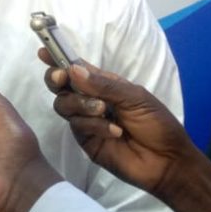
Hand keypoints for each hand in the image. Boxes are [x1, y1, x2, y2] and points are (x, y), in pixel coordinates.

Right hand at [40, 50, 210, 211]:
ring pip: (64, 105)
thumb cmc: (156, 123)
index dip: (59, 59)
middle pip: (61, 87)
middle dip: (57, 79)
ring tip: (103, 110)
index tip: (44, 51)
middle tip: (63, 78)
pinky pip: (78, 127)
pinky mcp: (86, 141)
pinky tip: (115, 131)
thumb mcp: (134, 97)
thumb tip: (73, 70)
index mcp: (103, 84)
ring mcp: (86, 122)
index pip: (76, 69)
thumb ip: (104, 85)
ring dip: (81, 104)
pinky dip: (95, 126)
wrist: (167, 159)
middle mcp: (90, 100)